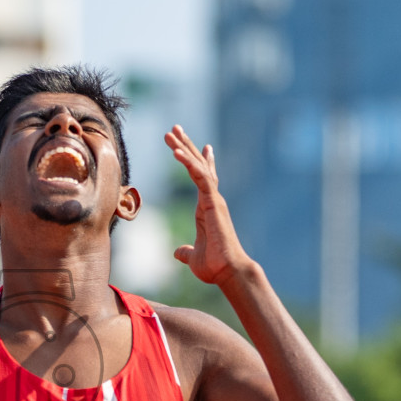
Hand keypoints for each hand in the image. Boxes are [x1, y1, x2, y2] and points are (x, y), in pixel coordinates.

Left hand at [165, 125, 253, 285]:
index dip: (194, 161)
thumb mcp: (192, 257)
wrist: (229, 272)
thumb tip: (178, 252)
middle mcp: (212, 200)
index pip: (201, 178)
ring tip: (171, 133)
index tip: (186, 147)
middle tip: (173, 129)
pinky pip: (200, 178)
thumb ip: (186, 251)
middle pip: (198, 166)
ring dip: (184, 148)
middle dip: (186, 146)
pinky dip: (189, 164)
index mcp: (207, 208)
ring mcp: (214, 200)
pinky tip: (177, 152)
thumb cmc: (215, 266)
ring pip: (198, 167)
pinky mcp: (213, 203)